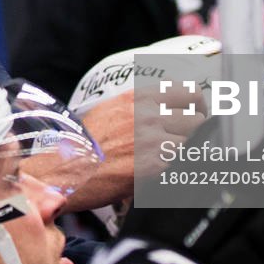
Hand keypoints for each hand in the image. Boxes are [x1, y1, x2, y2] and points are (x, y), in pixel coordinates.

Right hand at [68, 80, 212, 211]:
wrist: (66, 169)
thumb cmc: (82, 143)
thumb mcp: (109, 110)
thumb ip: (139, 106)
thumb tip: (164, 109)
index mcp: (139, 97)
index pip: (188, 91)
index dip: (197, 104)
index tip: (195, 113)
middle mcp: (150, 113)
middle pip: (198, 116)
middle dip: (196, 129)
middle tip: (189, 139)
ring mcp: (155, 139)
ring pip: (194, 141)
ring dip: (187, 150)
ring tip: (173, 158)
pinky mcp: (156, 164)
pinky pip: (183, 162)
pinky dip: (178, 167)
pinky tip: (165, 171)